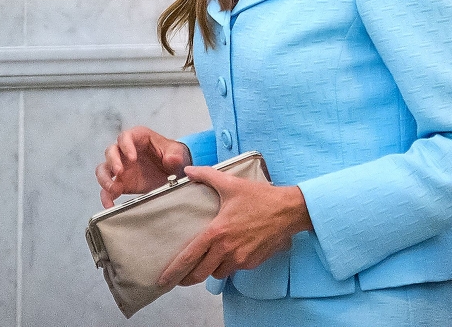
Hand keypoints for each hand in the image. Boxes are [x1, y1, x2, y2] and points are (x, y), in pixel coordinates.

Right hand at [95, 126, 191, 208]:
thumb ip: (174, 154)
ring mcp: (122, 167)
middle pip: (111, 151)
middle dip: (112, 161)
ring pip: (103, 169)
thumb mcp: (178, 153)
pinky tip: (110, 204)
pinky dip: (106, 197)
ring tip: (114, 188)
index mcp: (139, 138)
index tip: (132, 157)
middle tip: (120, 172)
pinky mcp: (121, 182)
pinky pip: (107, 189)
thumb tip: (171, 158)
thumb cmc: (174, 156)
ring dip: (105, 179)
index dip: (126, 145)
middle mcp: (126, 151)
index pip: (126, 136)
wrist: (175, 172)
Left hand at [157, 166, 312, 287]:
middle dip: (188, 278)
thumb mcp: (232, 184)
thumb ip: (207, 176)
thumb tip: (188, 170)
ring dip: (212, 269)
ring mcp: (241, 258)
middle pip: (200, 274)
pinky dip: (230, 264)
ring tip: (211, 260)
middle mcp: (226, 249)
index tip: (162, 281)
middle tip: (182, 278)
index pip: (189, 257)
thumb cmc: (261, 197)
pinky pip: (235, 269)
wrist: (289, 210)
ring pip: (218, 273)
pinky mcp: (252, 263)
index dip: (173, 272)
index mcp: (217, 232)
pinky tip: (233, 253)